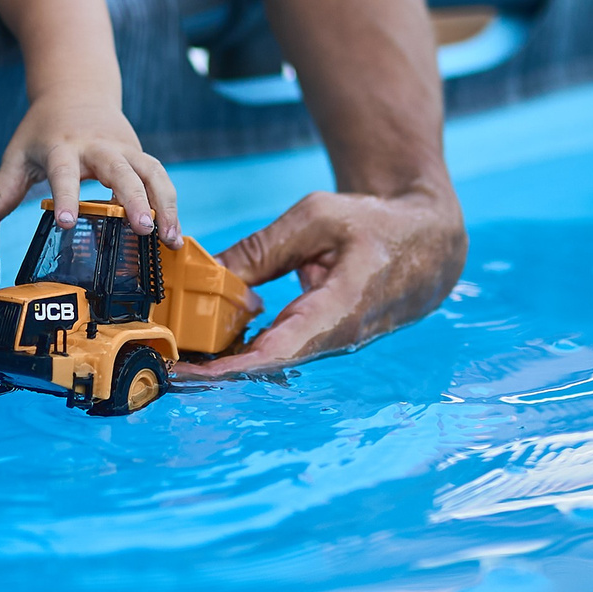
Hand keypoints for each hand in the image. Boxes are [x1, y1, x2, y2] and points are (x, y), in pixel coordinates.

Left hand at [0, 96, 180, 243]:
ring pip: (151, 172)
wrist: (75, 91)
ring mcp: (124, 149)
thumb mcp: (18, 153)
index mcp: (62, 147)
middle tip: (144, 228)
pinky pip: (160, 178)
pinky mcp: (140, 155)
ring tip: (171, 239)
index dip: (67, 196)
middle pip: (120, 171)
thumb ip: (4, 188)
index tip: (68, 223)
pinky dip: (170, 203)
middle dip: (134, 199)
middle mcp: (98, 147)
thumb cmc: (43, 128)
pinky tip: (173, 232)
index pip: (64, 172)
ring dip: (165, 204)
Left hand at [174, 186, 466, 378]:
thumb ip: (263, 248)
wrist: (428, 244)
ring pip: (269, 359)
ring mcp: (329, 343)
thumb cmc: (376, 225)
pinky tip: (207, 338)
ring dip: (224, 359)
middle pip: (265, 364)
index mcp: (338, 309)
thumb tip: (210, 273)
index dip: (231, 367)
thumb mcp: (316, 219)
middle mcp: (333, 338)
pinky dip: (242, 345)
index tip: (190, 372)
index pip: (278, 350)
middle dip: (213, 368)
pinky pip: (278, 348)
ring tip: (175, 354)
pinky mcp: (322, 338)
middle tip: (163, 363)